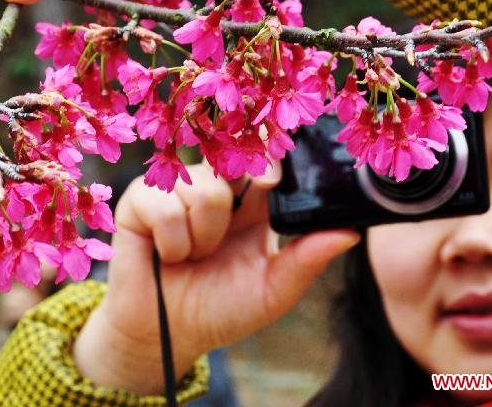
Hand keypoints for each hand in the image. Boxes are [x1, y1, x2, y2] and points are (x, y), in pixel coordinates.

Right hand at [72, 163, 359, 395]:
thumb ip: (307, 260)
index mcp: (253, 200)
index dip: (275, 159)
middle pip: (237, 162)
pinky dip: (173, 242)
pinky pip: (166, 205)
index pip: (268, 159)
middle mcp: (216, 185)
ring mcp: (177, 188)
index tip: (276, 180)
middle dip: (238, 201)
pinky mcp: (140, 198)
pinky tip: (169, 255)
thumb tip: (351, 232)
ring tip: (195, 255)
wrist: (165, 334)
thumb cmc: (220, 308)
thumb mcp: (272, 290)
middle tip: (228, 235)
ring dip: (204, 238)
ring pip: (206, 190)